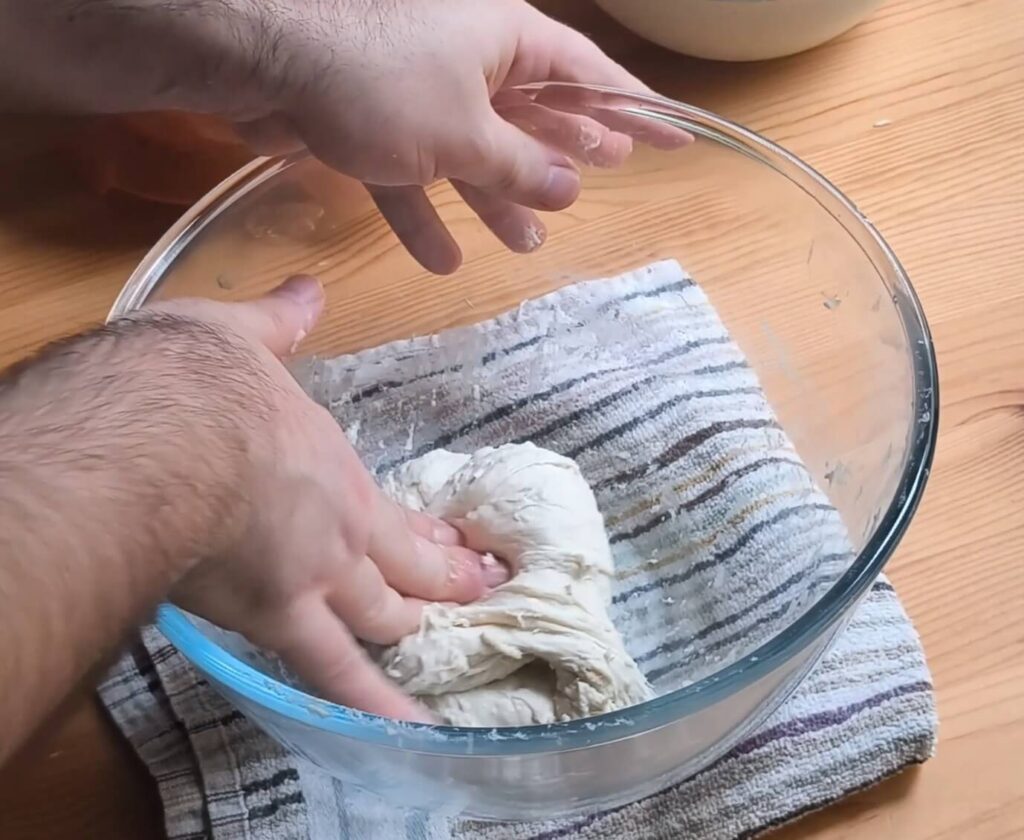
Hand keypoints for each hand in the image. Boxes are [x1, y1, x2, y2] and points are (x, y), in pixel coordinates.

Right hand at [156, 276, 506, 720]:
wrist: (154, 431)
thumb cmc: (191, 381)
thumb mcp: (239, 336)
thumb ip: (280, 320)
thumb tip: (307, 289)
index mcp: (331, 468)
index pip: (394, 516)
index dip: (430, 537)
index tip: (461, 548)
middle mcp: (337, 528)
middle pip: (404, 570)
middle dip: (446, 584)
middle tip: (485, 592)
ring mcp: (313, 577)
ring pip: (384, 620)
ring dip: (421, 633)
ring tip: (460, 650)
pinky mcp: (274, 619)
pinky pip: (332, 674)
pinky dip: (374, 705)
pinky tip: (411, 731)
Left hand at [232, 0, 667, 271]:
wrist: (262, 60)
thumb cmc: (380, 80)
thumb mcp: (464, 132)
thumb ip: (520, 165)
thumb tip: (570, 187)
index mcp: (507, 41)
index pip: (590, 75)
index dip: (634, 111)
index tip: (674, 137)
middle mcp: (469, 61)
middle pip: (533, 113)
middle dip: (562, 153)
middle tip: (599, 182)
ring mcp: (419, 92)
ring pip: (473, 151)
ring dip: (497, 198)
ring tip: (527, 243)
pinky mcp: (372, 124)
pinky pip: (413, 173)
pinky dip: (426, 213)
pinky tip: (442, 259)